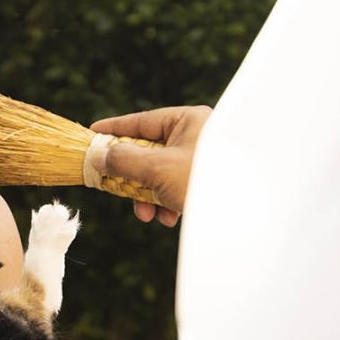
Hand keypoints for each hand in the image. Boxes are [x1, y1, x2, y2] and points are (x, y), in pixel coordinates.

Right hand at [91, 106, 211, 227]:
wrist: (247, 214)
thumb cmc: (203, 181)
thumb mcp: (157, 168)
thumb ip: (124, 159)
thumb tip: (102, 155)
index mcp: (188, 121)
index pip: (142, 121)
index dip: (114, 129)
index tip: (92, 134)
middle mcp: (196, 137)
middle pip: (148, 151)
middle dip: (132, 176)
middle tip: (114, 186)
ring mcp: (200, 161)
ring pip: (160, 174)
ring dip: (148, 196)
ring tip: (148, 214)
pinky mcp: (205, 182)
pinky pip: (175, 188)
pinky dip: (166, 203)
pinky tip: (169, 218)